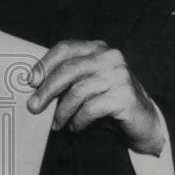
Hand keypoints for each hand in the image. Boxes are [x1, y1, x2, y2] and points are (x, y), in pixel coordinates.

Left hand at [27, 39, 164, 155]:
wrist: (144, 119)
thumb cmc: (109, 99)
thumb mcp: (89, 81)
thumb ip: (69, 76)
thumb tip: (35, 83)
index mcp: (98, 48)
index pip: (65, 48)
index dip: (45, 64)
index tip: (31, 80)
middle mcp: (110, 57)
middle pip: (69, 69)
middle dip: (47, 89)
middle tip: (34, 106)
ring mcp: (119, 75)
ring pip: (78, 91)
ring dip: (62, 111)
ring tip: (56, 123)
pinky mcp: (125, 96)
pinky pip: (91, 108)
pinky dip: (78, 120)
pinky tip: (75, 127)